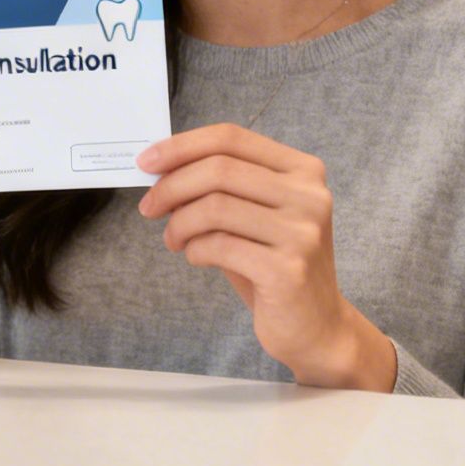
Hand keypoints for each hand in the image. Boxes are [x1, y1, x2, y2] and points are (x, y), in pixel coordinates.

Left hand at [137, 124, 395, 390]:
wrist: (317, 327)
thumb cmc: (276, 266)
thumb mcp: (253, 216)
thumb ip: (220, 188)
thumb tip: (161, 167)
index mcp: (303, 170)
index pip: (231, 138)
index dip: (182, 146)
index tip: (147, 161)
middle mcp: (309, 195)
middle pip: (219, 169)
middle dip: (171, 186)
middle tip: (149, 207)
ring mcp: (302, 232)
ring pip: (215, 207)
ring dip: (180, 223)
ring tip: (174, 239)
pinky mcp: (288, 270)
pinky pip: (219, 246)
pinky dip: (195, 250)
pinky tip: (196, 257)